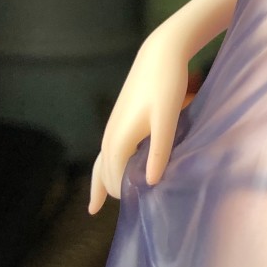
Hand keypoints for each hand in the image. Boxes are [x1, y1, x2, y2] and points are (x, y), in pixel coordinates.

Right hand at [88, 32, 189, 212]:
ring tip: (98, 206)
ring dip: (106, 183)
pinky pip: (105, 153)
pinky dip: (103, 169)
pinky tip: (105, 176)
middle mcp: (109, 137)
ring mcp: (111, 129)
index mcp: (119, 141)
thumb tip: (151, 183)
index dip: (128, 197)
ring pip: (101, 165)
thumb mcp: (169, 118)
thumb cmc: (167, 84)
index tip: (144, 209)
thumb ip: (160, 150)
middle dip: (116, 194)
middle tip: (135, 212)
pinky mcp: (118, 122)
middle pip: (105, 177)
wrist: (159, 53)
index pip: (115, 182)